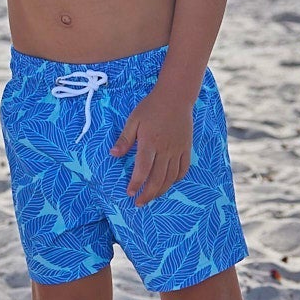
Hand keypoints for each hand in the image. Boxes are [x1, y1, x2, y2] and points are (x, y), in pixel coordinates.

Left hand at [111, 89, 191, 204]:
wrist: (176, 97)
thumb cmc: (151, 107)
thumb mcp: (134, 120)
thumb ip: (125, 139)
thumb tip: (113, 155)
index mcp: (150, 143)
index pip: (142, 169)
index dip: (136, 184)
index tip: (129, 193)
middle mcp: (165, 150)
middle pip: (157, 179)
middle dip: (148, 194)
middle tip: (139, 202)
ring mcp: (178, 150)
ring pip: (170, 178)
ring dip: (161, 191)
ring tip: (151, 197)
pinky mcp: (186, 149)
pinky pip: (183, 169)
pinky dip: (176, 180)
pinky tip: (168, 183)